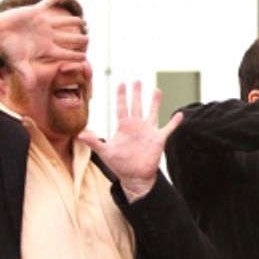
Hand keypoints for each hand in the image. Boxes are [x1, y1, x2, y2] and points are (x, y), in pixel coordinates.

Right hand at [0, 0, 89, 90]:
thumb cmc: (5, 49)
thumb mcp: (18, 63)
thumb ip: (26, 74)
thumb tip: (31, 87)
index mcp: (45, 49)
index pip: (65, 54)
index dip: (75, 56)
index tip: (84, 57)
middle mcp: (46, 36)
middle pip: (68, 38)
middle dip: (78, 39)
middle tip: (88, 39)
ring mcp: (41, 24)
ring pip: (61, 22)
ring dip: (71, 21)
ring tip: (82, 20)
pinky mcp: (34, 12)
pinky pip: (46, 4)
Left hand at [78, 81, 182, 200]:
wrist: (135, 177)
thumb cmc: (119, 165)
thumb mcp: (105, 152)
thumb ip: (94, 142)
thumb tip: (78, 135)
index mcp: (124, 127)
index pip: (122, 107)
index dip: (121, 95)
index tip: (121, 83)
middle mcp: (136, 126)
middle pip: (136, 105)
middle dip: (136, 93)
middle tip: (137, 81)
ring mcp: (148, 132)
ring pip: (152, 113)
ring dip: (154, 102)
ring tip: (157, 90)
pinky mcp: (158, 140)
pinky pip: (168, 129)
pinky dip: (174, 122)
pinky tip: (180, 115)